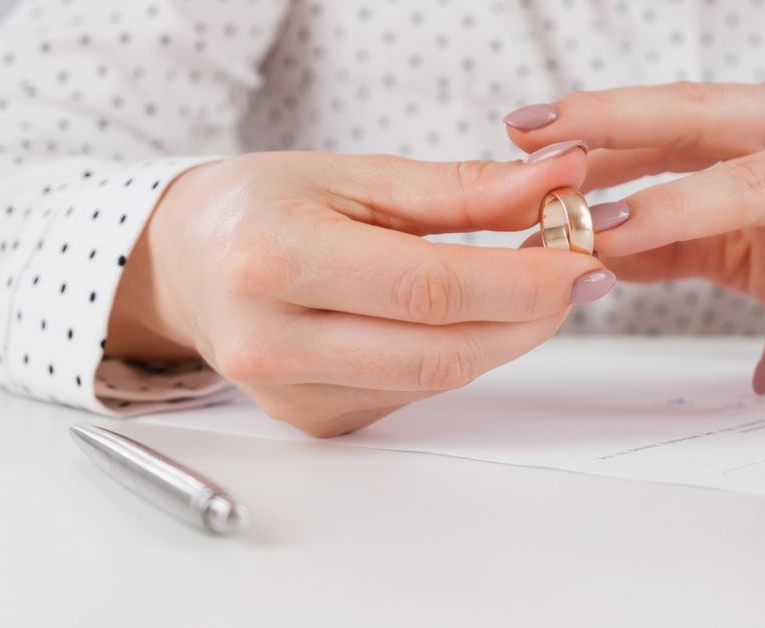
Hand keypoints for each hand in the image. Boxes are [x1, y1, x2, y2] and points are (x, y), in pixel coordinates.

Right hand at [106, 149, 611, 435]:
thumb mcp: (355, 177)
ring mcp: (290, 394)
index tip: (581, 260)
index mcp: (275, 259)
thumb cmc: (262, 207)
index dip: (521, 281)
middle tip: (575, 277)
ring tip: (527, 283)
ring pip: (436, 378)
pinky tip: (461, 316)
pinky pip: (413, 392)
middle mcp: (273, 341)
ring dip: (503, 335)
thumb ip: (463, 190)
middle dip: (530, 318)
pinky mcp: (313, 422)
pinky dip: (456, 353)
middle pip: (442, 352)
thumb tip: (559, 182)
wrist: (183, 263)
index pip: (428, 289)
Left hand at [506, 81, 764, 392]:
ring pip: (759, 179)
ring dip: (678, 209)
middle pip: (703, 116)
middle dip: (616, 128)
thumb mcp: (744, 245)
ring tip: (608, 242)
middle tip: (542, 149)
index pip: (669, 116)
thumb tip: (582, 250)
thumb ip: (671, 241)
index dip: (596, 125)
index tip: (520, 135)